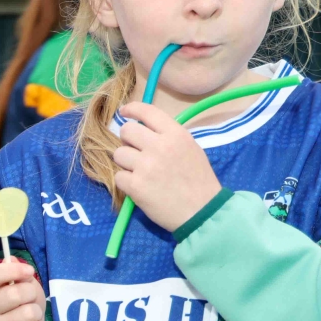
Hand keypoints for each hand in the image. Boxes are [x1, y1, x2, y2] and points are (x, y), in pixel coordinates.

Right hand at [0, 259, 48, 320]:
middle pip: (14, 294)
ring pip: (28, 313)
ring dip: (36, 314)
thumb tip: (11, 260)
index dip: (13, 271)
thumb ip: (16, 272)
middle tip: (30, 300)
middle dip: (31, 294)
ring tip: (30, 318)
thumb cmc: (21, 306)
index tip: (29, 272)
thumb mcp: (21, 285)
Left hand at [113, 102, 220, 230]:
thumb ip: (169, 137)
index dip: (132, 109)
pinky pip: (118, 176)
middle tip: (136, 152)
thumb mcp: (191, 148)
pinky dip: (125, 182)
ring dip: (126, 163)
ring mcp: (146, 165)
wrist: (202, 211)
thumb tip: (144, 130)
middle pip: (126, 131)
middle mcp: (159, 146)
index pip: (147, 111)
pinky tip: (139, 187)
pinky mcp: (135, 185)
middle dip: (127, 141)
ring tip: (140, 172)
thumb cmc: (199, 180)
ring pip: (118, 154)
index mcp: (176, 134)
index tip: (124, 112)